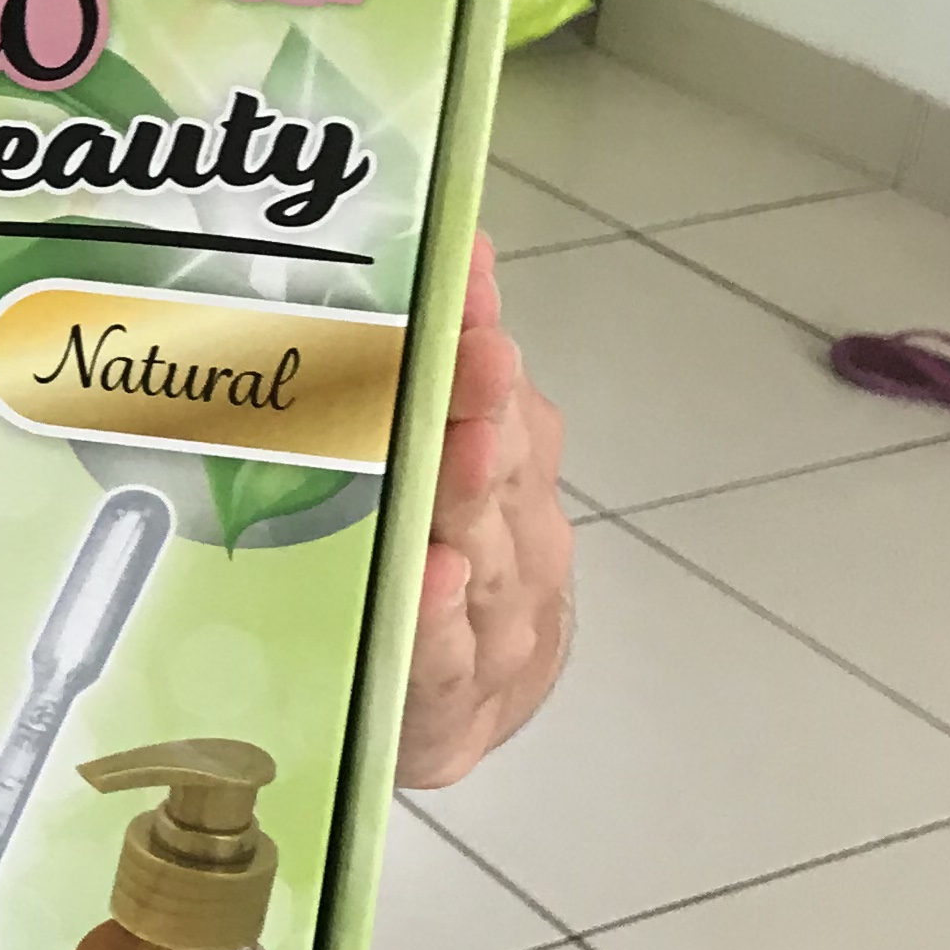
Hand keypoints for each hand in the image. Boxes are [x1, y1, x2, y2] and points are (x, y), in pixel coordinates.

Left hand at [397, 235, 571, 791]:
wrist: (461, 708)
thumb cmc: (439, 572)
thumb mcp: (436, 464)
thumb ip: (438, 368)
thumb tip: (453, 241)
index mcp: (508, 463)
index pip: (496, 384)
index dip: (479, 326)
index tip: (465, 273)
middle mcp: (514, 534)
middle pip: (501, 464)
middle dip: (484, 408)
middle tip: (470, 358)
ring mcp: (497, 619)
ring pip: (486, 551)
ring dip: (472, 499)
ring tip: (459, 451)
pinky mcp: (460, 698)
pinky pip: (451, 653)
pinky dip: (442, 617)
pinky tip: (434, 579)